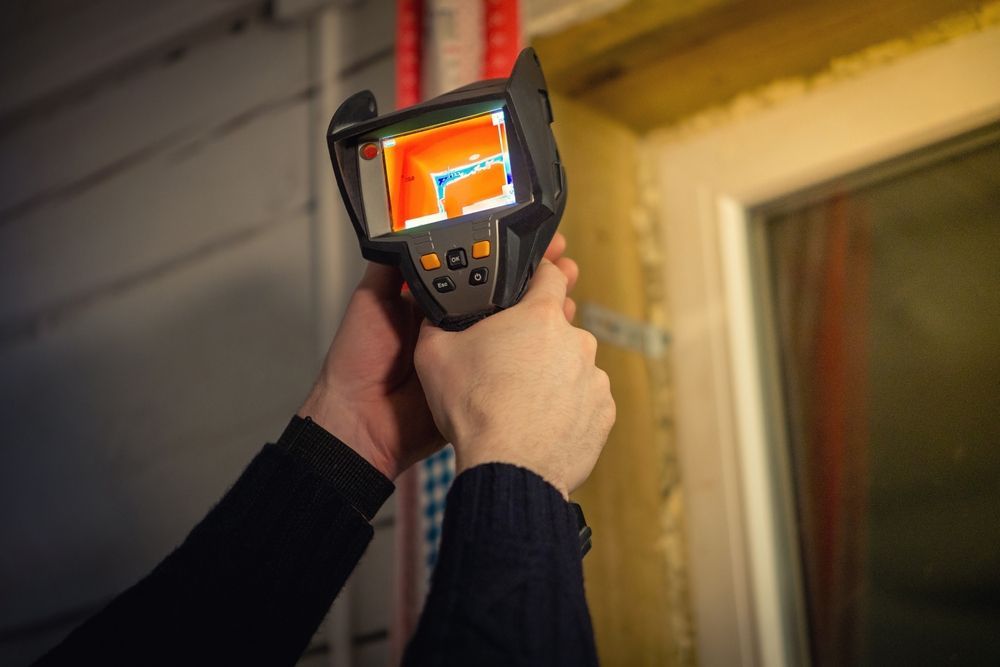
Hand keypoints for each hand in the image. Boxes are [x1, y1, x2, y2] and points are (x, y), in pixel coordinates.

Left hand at [299, 234, 578, 480]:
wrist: (361, 420)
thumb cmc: (358, 360)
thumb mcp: (371, 300)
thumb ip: (392, 268)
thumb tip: (407, 226)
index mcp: (434, 305)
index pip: (478, 272)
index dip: (506, 255)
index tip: (534, 239)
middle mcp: (459, 327)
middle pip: (506, 297)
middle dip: (537, 277)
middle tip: (563, 257)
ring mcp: (474, 356)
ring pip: (519, 328)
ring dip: (546, 307)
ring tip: (570, 283)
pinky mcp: (483, 383)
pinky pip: (516, 363)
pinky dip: (540, 347)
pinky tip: (560, 328)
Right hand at [413, 257, 615, 497]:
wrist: (508, 468)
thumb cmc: (474, 409)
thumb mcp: (434, 355)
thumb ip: (437, 323)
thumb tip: (435, 314)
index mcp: (541, 316)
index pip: (550, 275)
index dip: (537, 276)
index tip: (528, 285)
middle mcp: (577, 341)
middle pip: (556, 329)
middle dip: (534, 342)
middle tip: (506, 366)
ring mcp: (594, 378)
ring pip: (571, 367)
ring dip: (551, 378)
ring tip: (521, 403)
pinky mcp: (604, 413)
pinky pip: (583, 402)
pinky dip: (566, 409)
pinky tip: (539, 424)